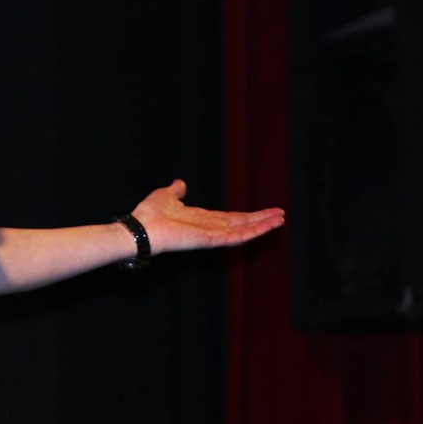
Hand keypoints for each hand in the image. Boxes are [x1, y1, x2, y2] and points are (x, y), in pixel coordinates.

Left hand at [131, 179, 283, 253]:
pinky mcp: (212, 240)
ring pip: (244, 230)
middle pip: (241, 223)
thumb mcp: (166, 195)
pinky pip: (238, 236)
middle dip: (261, 219)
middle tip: (281, 215)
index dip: (247, 214)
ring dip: (263, 225)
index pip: (229, 217)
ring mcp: (212, 236)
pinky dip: (255, 230)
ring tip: (281, 219)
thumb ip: (176, 191)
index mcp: (201, 219)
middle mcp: (209, 228)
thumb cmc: (150, 214)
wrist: (141, 228)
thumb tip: (181, 183)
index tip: (263, 212)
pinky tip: (269, 225)